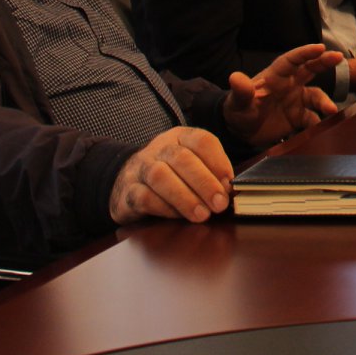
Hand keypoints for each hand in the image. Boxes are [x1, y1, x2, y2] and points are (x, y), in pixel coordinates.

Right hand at [108, 127, 236, 224]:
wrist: (126, 182)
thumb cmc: (172, 175)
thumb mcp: (192, 165)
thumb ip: (211, 173)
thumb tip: (229, 191)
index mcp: (180, 137)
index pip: (202, 140)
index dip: (218, 161)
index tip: (229, 183)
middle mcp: (159, 149)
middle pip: (181, 158)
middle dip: (204, 182)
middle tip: (219, 204)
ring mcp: (140, 168)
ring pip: (160, 176)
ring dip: (184, 197)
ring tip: (202, 215)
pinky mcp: (127, 191)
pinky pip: (144, 197)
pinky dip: (163, 208)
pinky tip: (178, 217)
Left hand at [223, 42, 343, 148]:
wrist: (241, 133)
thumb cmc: (238, 111)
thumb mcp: (237, 103)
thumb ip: (241, 91)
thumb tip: (235, 77)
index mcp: (275, 76)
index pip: (291, 60)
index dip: (305, 53)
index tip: (320, 47)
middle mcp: (289, 85)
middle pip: (309, 69)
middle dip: (324, 62)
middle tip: (339, 57)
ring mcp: (295, 101)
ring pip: (315, 96)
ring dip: (324, 101)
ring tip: (331, 110)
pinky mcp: (298, 117)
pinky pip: (312, 118)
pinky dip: (318, 123)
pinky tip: (321, 128)